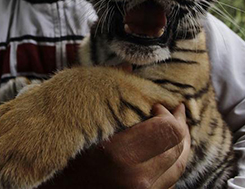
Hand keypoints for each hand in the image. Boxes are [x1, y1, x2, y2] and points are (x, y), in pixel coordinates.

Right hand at [41, 103, 190, 188]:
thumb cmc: (63, 153)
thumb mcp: (81, 122)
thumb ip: (108, 96)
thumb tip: (128, 67)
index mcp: (121, 156)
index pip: (169, 130)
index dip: (168, 114)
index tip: (156, 106)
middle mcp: (136, 179)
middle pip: (179, 147)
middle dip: (179, 125)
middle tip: (172, 111)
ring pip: (179, 165)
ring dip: (180, 143)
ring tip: (173, 126)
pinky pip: (170, 179)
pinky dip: (171, 161)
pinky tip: (163, 148)